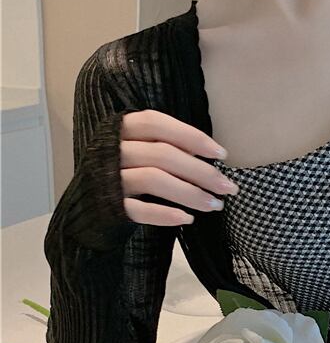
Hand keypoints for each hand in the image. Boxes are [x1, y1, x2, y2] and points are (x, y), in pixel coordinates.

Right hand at [118, 110, 239, 225]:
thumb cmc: (124, 171)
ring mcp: (107, 179)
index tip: (222, 154)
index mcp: (121, 129)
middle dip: (201, 171)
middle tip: (229, 187)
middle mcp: (111, 150)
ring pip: (153, 179)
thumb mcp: (141, 150)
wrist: (87, 205)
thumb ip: (167, 146)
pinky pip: (137, 210)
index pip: (156, 124)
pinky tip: (187, 218)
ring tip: (215, 205)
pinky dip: (164, 214)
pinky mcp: (108, 206)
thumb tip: (210, 155)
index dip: (191, 136)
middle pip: (162, 154)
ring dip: (190, 193)